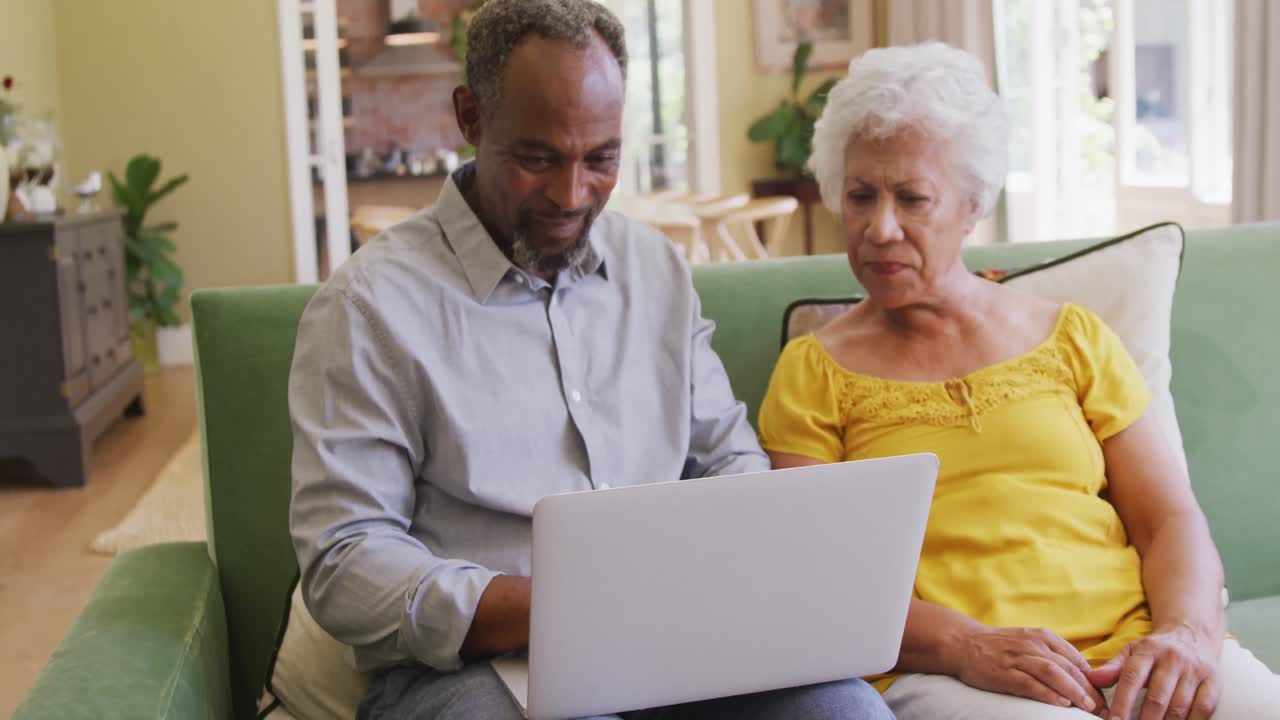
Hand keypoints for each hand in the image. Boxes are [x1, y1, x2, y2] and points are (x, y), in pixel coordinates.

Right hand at [951, 625, 1106, 714]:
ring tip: (1089, 707)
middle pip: (1069, 667)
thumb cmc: (999, 646)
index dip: (1094, 680)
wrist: (963, 642)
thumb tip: (1082, 676)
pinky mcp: (1004, 672)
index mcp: (1043, 636)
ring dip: (1074, 691)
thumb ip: (1053, 655)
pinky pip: (1030, 683)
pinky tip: (1061, 703)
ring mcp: (1018, 657)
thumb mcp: (1029, 641)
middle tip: (1104, 708)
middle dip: (1090, 690)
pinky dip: (1048, 693)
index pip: (1076, 659)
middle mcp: (1033, 644)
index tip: (1105, 697)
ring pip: (1053, 673)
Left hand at [1087, 625, 1221, 719]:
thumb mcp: (1132, 651)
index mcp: (1148, 651)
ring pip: (1180, 706)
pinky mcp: (1213, 681)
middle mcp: (1172, 659)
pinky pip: (1203, 708)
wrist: (1193, 633)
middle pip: (1157, 697)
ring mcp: (1194, 670)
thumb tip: (1093, 679)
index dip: (1122, 704)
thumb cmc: (1157, 649)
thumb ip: (1113, 668)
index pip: (1131, 679)